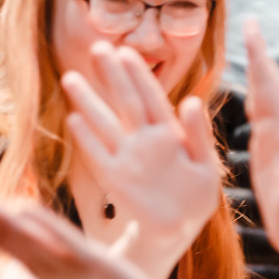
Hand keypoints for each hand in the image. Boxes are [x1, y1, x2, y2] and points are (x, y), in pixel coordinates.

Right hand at [0, 186, 166, 278]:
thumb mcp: (108, 268)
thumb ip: (115, 246)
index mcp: (48, 271)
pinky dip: (43, 228)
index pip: (10, 243)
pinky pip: (62, 246)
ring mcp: (66, 270)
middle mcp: (49, 272)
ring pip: (25, 243)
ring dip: (1, 220)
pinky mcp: (88, 267)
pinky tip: (25, 209)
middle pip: (7, 240)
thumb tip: (131, 227)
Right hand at [61, 42, 221, 278]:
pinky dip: (87, 139)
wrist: (180, 230)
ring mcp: (129, 158)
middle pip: (126, 102)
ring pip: (106, 123)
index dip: (139, 75)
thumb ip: (199, 134)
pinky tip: (73, 119)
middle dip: (112, 76)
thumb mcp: (207, 166)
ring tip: (71, 77)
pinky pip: (98, 155)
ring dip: (90, 102)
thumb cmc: (197, 196)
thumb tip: (192, 100)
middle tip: (97, 48)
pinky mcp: (116, 179)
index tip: (126, 51)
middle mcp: (146, 140)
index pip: (153, 97)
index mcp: (171, 133)